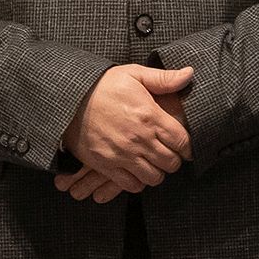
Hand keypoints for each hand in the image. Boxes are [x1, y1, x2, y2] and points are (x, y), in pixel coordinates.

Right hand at [61, 62, 194, 192]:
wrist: (69, 99)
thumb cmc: (103, 85)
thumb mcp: (134, 74)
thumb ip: (164, 78)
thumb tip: (190, 73)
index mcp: (150, 116)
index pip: (182, 141)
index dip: (187, 146)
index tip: (183, 146)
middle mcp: (139, 138)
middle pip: (171, 162)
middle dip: (174, 160)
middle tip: (167, 154)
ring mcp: (122, 154)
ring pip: (154, 177)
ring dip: (157, 172)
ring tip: (152, 163)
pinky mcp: (106, 165)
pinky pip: (131, 185)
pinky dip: (138, 182)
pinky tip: (136, 171)